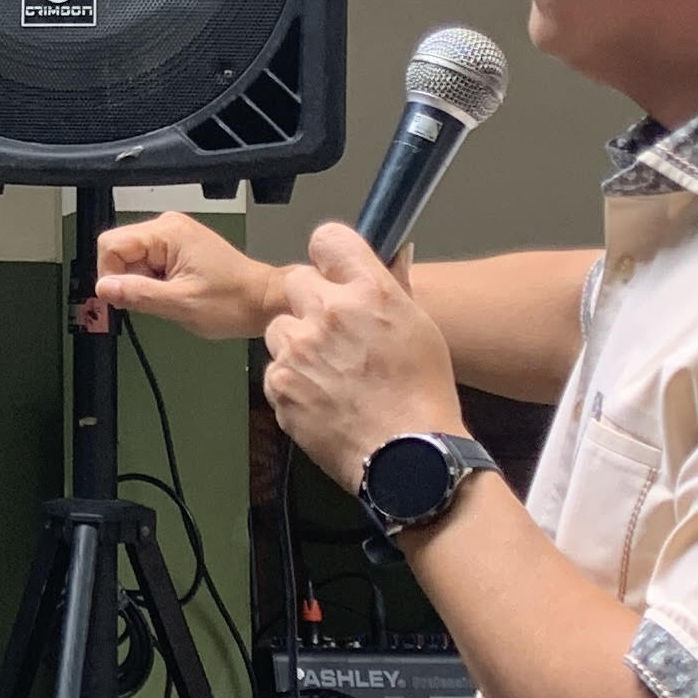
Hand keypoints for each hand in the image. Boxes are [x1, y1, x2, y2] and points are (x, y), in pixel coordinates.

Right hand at [80, 212, 284, 337]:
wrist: (262, 302)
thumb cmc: (233, 301)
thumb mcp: (181, 304)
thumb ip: (138, 294)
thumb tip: (103, 288)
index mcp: (168, 232)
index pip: (111, 244)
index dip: (110, 275)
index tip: (123, 299)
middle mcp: (168, 227)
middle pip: (119, 251)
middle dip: (128, 280)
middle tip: (153, 301)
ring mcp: (173, 237)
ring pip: (131, 260)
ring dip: (142, 284)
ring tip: (169, 297)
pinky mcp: (177, 249)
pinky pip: (147, 264)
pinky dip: (152, 283)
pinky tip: (172, 293)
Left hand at [263, 223, 464, 489]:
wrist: (408, 457)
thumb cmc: (423, 396)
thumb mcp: (420, 329)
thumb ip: (395, 288)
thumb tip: (395, 255)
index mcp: (369, 291)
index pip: (328, 239)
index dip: (329, 257)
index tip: (332, 272)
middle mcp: (329, 312)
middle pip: (297, 281)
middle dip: (311, 302)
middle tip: (334, 333)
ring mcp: (299, 349)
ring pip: (280, 327)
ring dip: (297, 343)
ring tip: (329, 373)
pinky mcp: (279, 384)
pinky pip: (274, 368)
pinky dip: (292, 380)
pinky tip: (321, 397)